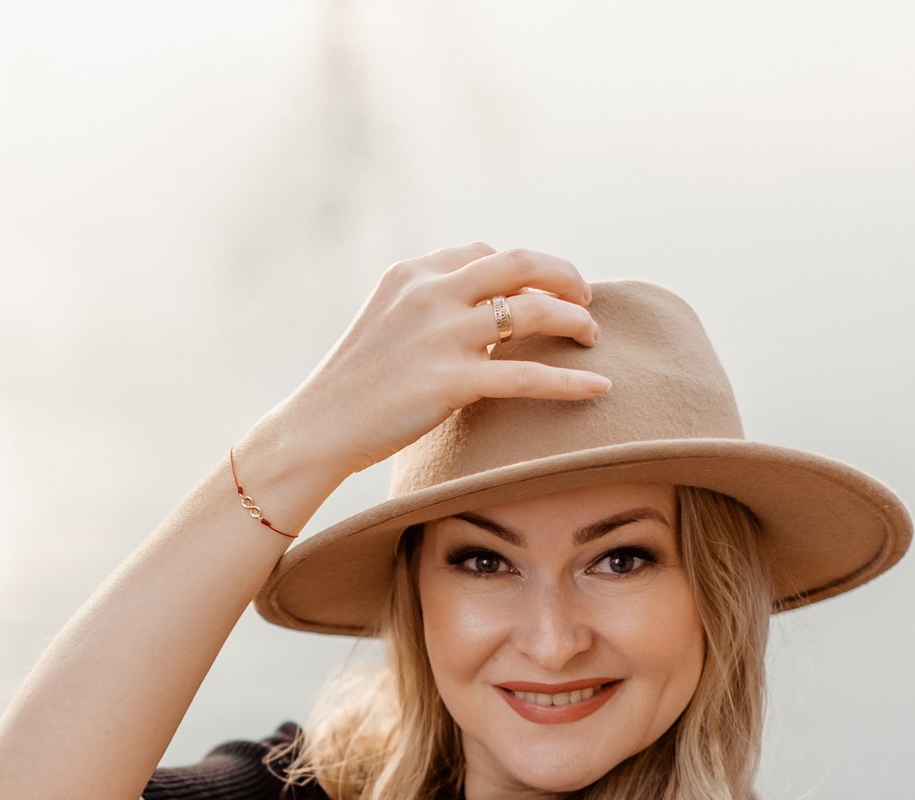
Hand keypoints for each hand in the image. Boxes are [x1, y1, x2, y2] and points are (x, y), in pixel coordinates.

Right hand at [234, 244, 607, 528]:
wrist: (315, 430)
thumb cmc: (348, 388)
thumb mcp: (381, 325)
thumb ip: (424, 309)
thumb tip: (475, 315)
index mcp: (410, 275)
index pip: (482, 254)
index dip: (519, 270)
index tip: (538, 289)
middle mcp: (429, 293)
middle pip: (519, 264)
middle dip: (562, 276)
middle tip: (586, 298)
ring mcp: (441, 334)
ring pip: (532, 312)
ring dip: (573, 320)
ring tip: (592, 336)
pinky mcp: (450, 380)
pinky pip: (527, 377)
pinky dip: (570, 381)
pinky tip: (599, 387)